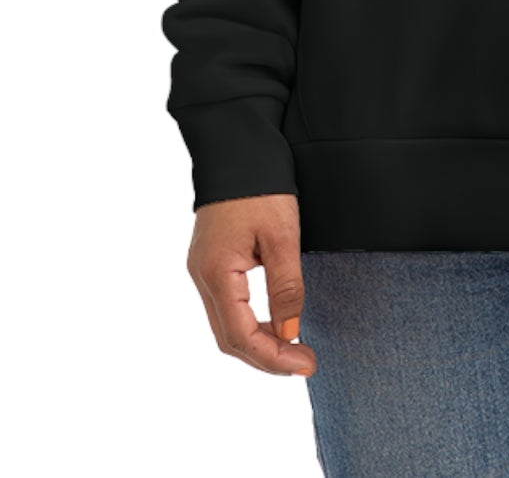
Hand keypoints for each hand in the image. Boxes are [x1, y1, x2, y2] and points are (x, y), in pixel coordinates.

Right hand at [186, 193, 317, 376]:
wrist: (236, 146)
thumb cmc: (260, 185)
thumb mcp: (282, 234)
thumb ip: (286, 286)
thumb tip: (289, 332)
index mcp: (216, 272)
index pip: (240, 336)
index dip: (273, 358)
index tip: (306, 363)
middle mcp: (202, 276)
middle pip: (229, 338)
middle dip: (266, 357)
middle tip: (305, 361)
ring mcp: (202, 270)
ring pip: (226, 326)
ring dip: (258, 343)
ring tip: (294, 347)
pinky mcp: (209, 262)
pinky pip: (226, 307)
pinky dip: (250, 324)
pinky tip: (274, 323)